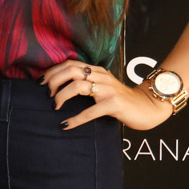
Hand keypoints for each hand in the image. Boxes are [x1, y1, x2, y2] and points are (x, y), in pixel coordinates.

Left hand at [42, 60, 173, 131]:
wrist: (147, 106)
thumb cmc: (121, 98)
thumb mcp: (103, 85)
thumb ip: (87, 82)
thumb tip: (60, 86)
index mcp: (96, 70)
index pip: (70, 63)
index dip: (53, 71)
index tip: (41, 82)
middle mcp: (101, 76)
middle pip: (71, 70)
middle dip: (54, 81)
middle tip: (47, 94)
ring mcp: (108, 89)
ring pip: (78, 86)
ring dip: (61, 96)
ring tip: (55, 106)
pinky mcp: (114, 104)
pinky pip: (90, 111)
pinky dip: (75, 119)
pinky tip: (66, 125)